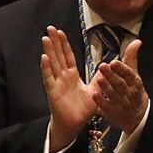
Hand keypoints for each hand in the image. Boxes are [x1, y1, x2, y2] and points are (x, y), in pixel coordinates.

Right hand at [40, 27, 96, 150]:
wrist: (75, 124)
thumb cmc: (82, 109)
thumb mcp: (95, 91)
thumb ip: (100, 78)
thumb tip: (108, 65)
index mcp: (72, 76)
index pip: (68, 56)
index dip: (64, 44)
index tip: (61, 32)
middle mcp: (63, 77)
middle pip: (58, 56)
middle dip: (54, 42)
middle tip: (50, 28)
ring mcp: (57, 84)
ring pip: (52, 64)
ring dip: (49, 51)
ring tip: (45, 38)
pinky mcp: (53, 92)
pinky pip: (49, 78)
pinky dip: (46, 68)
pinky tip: (44, 57)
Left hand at [95, 40, 148, 134]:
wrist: (138, 117)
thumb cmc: (134, 92)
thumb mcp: (135, 75)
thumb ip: (131, 58)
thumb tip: (136, 42)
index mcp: (134, 82)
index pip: (129, 74)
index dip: (122, 68)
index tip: (114, 62)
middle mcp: (128, 92)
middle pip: (120, 83)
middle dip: (112, 75)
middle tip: (103, 66)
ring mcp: (120, 103)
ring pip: (113, 94)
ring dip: (106, 87)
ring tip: (99, 79)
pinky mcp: (113, 112)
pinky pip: (106, 107)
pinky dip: (101, 101)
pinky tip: (94, 95)